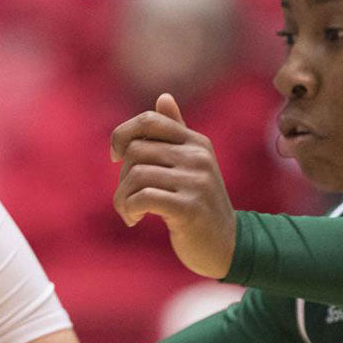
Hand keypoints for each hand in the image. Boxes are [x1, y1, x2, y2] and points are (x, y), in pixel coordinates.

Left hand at [110, 94, 236, 278]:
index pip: (149, 120)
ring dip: (122, 198)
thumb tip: (163, 97)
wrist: (225, 245)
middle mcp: (198, 157)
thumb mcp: (190, 164)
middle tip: (128, 197)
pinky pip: (144, 197)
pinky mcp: (190, 207)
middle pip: (135, 150)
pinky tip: (133, 220)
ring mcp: (196, 181)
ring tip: (129, 212)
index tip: (117, 157)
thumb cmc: (199, 204)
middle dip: (122, 176)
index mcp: (196, 142)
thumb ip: (175, 133)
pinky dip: (129, 209)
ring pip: (136, 175)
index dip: (122, 135)